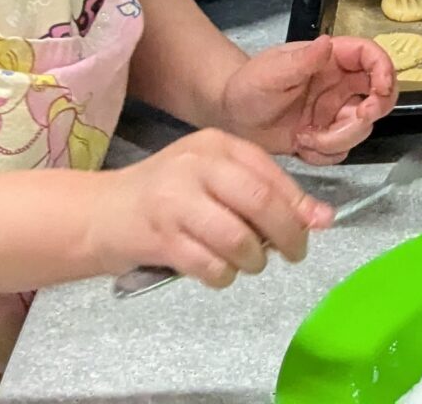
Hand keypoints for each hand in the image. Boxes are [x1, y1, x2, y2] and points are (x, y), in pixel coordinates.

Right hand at [83, 130, 331, 287]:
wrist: (99, 213)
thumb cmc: (166, 196)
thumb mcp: (215, 180)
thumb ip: (266, 193)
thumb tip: (322, 218)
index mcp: (215, 145)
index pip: (271, 174)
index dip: (299, 206)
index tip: (313, 227)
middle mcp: (196, 166)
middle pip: (262, 204)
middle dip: (288, 236)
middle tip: (293, 254)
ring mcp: (175, 201)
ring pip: (239, 240)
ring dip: (253, 262)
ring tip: (247, 262)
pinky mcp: (159, 238)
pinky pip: (211, 266)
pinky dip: (223, 276)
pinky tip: (217, 270)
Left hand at [217, 37, 396, 165]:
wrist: (232, 116)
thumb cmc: (248, 85)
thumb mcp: (272, 71)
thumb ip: (302, 60)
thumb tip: (327, 43)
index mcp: (332, 60)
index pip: (371, 56)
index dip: (385, 70)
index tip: (380, 90)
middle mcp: (340, 85)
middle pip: (380, 94)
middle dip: (372, 111)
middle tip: (355, 119)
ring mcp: (335, 112)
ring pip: (361, 128)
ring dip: (338, 139)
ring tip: (305, 137)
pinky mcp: (327, 136)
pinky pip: (342, 150)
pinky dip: (325, 153)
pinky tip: (302, 145)